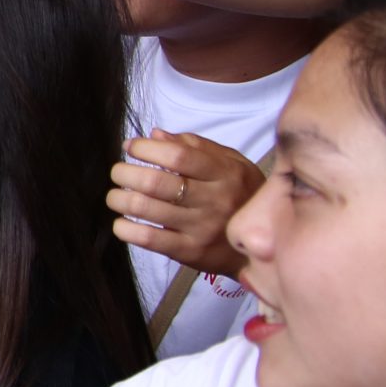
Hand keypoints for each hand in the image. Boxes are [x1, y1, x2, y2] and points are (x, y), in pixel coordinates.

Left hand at [109, 132, 265, 279]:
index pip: (178, 156)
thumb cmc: (240, 194)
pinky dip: (125, 229)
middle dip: (124, 174)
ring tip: (116, 196)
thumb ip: (196, 146)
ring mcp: (202, 227)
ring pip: (146, 209)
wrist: (268, 241)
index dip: (146, 149)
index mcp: (224, 173)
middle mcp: (214, 200)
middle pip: (155, 183)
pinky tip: (122, 222)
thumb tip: (155, 135)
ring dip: (119, 199)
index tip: (131, 147)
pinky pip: (149, 239)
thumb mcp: (232, 163)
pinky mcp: (191, 251)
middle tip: (118, 172)